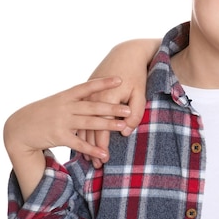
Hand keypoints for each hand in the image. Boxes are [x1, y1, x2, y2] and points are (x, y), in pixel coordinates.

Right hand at [3, 77, 130, 200]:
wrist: (19, 126)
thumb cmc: (46, 111)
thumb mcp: (60, 100)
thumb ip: (79, 99)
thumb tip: (99, 95)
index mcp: (67, 95)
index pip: (88, 87)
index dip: (104, 82)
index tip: (120, 79)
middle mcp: (66, 106)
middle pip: (93, 106)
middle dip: (112, 108)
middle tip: (128, 110)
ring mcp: (62, 121)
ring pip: (89, 124)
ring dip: (107, 126)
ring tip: (123, 128)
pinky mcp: (59, 136)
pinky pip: (79, 143)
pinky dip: (92, 149)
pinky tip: (104, 154)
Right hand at [81, 39, 155, 167]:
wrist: (126, 54)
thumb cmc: (136, 74)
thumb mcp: (140, 92)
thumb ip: (136, 112)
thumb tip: (126, 132)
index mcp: (106, 97)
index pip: (103, 126)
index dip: (104, 144)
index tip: (105, 158)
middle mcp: (91, 98)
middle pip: (90, 129)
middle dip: (94, 148)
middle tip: (99, 165)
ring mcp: (84, 97)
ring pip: (82, 125)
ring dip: (87, 143)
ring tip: (92, 160)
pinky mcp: (84, 95)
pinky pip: (79, 117)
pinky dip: (82, 132)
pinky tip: (85, 145)